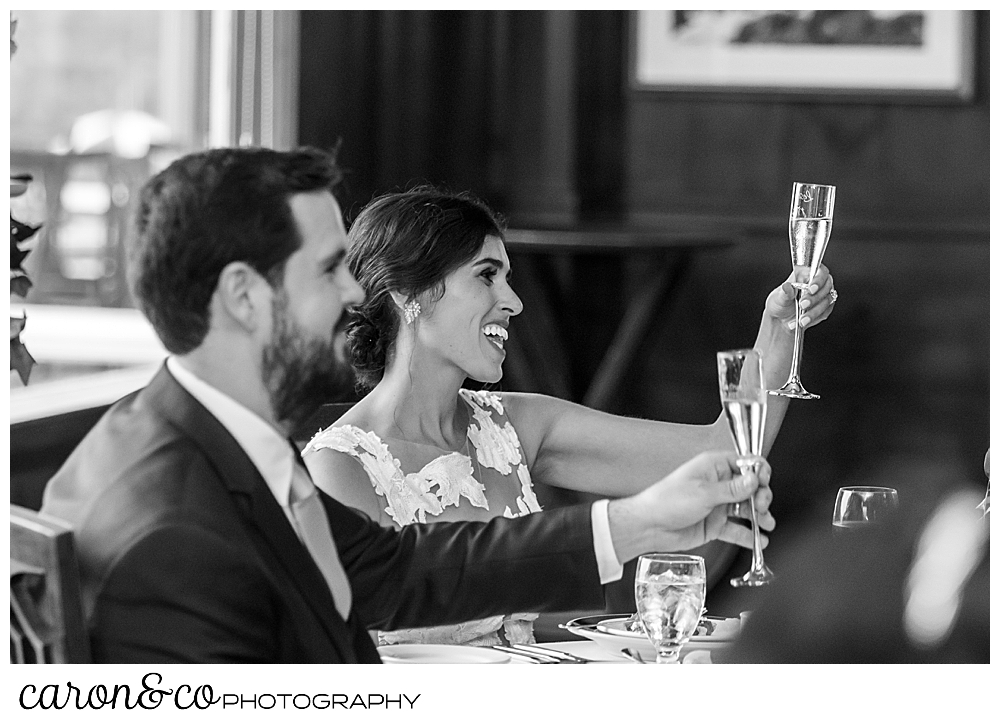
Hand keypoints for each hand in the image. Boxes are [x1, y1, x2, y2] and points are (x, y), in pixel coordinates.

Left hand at [607, 451, 773, 560]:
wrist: (649, 526)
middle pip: (750, 487)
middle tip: (761, 506)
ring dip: (759, 516)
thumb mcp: (703, 493)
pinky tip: (759, 540)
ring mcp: (718, 505)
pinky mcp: (715, 524)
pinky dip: (749, 535)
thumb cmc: (666, 501)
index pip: (745, 464)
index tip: (763, 482)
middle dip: (760, 496)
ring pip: (746, 508)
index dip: (758, 472)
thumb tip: (754, 480)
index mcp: (714, 467)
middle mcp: (718, 484)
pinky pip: (737, 529)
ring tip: (766, 523)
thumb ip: (732, 489)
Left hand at [765, 264, 836, 330]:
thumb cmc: (779, 303)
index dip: (818, 279)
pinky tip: (804, 322)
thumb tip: (787, 287)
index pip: (819, 270)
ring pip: (827, 301)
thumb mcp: (778, 297)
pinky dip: (814, 318)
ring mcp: (822, 295)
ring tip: (801, 319)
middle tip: (802, 305)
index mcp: (805, 274)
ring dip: (814, 311)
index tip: (811, 289)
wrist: (780, 321)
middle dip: (815, 298)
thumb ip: (784, 292)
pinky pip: (825, 312)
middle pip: (826, 286)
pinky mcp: (825, 308)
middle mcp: (816, 283)